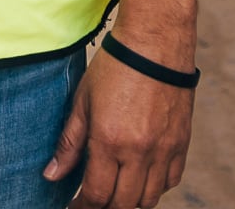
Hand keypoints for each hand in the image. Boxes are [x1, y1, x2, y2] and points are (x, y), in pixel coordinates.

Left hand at [44, 47, 193, 207]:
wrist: (156, 42)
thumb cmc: (115, 66)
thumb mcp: (83, 102)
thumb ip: (69, 143)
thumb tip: (52, 176)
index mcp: (109, 141)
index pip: (96, 195)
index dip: (83, 207)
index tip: (74, 206)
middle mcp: (139, 151)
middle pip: (123, 204)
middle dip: (105, 206)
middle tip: (94, 199)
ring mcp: (164, 149)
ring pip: (150, 199)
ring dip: (131, 200)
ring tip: (117, 188)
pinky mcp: (182, 142)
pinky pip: (172, 180)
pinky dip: (157, 186)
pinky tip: (143, 175)